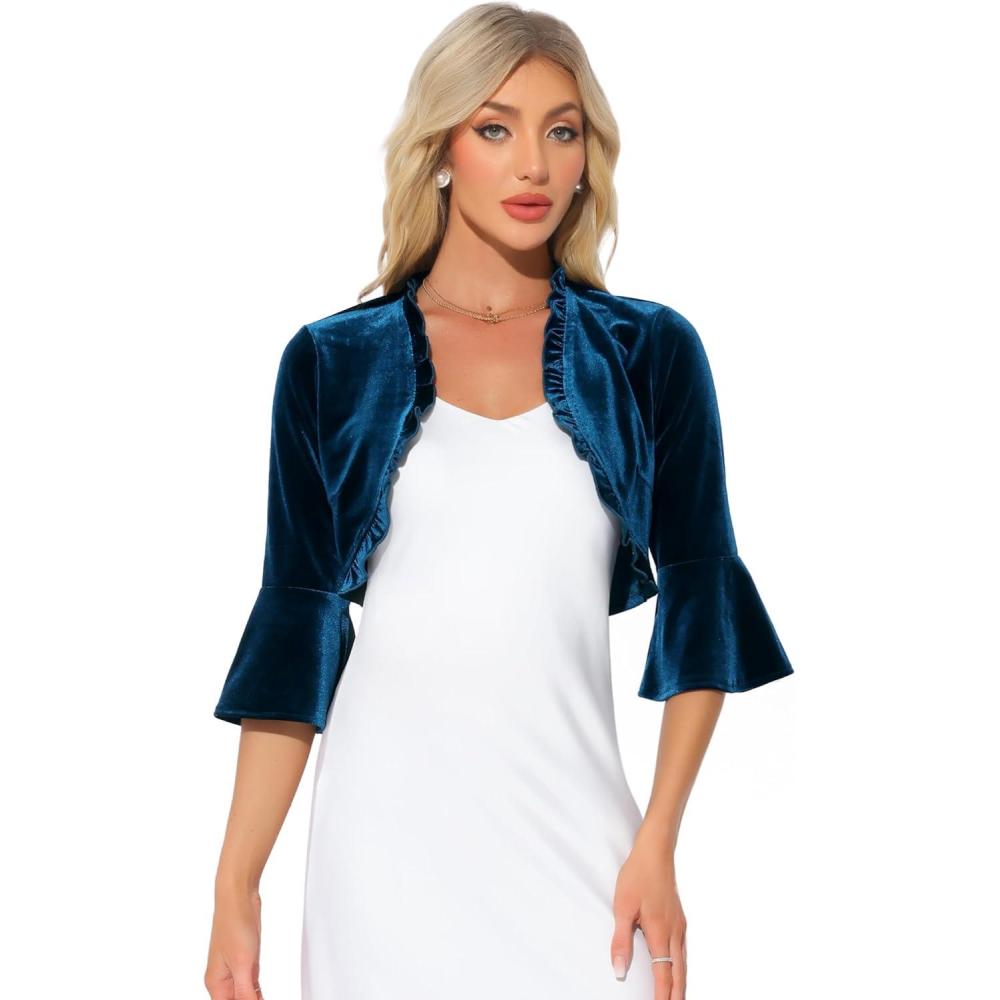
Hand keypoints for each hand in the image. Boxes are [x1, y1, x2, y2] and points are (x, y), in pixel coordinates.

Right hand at [204, 888, 264, 998]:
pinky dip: (257, 992)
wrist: (239, 896)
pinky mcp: (245, 960)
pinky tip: (262, 995)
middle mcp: (223, 979)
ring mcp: (234, 969)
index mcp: (216, 984)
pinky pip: (251, 984)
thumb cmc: (234, 923)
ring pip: (244, 995)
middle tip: (261, 997)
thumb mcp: (243, 964)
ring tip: (262, 996)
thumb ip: (245, 992)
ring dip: (254, 998)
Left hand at [609, 838, 686, 998]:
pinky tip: (677, 967)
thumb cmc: (637, 875)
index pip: (664, 975)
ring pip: (683, 962)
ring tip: (676, 996)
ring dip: (680, 982)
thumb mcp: (622, 907)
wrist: (655, 851)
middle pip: (679, 974)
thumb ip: (621, 941)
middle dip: (676, 994)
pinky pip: (683, 950)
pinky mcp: (679, 917)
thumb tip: (619, 971)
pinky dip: (681, 966)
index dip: (661, 995)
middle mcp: (674, 932)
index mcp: (660, 933)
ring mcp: (679, 924)